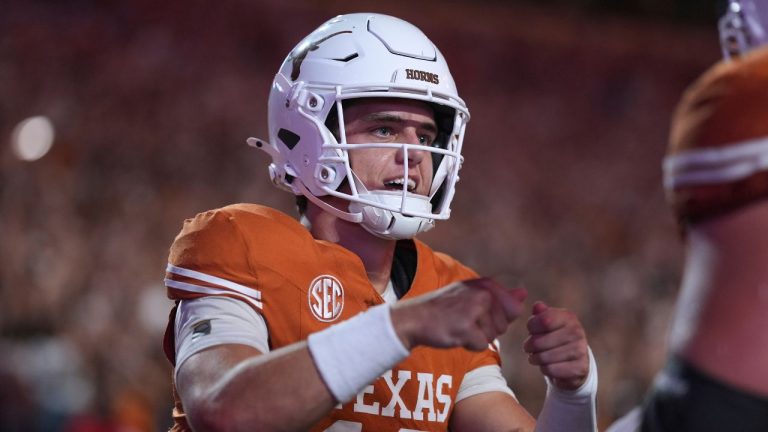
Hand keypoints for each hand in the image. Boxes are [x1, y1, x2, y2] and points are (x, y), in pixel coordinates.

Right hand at [391, 277, 527, 351]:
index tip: (475, 312)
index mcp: (487, 284)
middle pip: (504, 326)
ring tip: (458, 325)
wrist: (414, 318)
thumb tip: (524, 294)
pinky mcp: (466, 327)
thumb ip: (500, 296)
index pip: (513, 310)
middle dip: (487, 329)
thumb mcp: (472, 296)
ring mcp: (475, 309)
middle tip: (464, 320)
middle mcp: (483, 293)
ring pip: (493, 337)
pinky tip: (454, 334)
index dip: (496, 318)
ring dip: (477, 337)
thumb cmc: (444, 309)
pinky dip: (468, 345)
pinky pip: (480, 345)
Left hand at [523, 301, 588, 390]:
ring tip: (536, 357)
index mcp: (568, 317)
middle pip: (539, 341)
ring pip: (544, 357)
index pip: (542, 320)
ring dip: (535, 359)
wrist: (573, 362)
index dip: (531, 327)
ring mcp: (581, 350)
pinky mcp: (581, 367)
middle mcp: (577, 331)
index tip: (531, 331)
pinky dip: (545, 369)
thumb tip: (537, 306)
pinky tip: (547, 366)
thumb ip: (540, 314)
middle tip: (529, 348)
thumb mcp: (546, 323)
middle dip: (529, 346)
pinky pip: (551, 369)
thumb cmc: (554, 338)